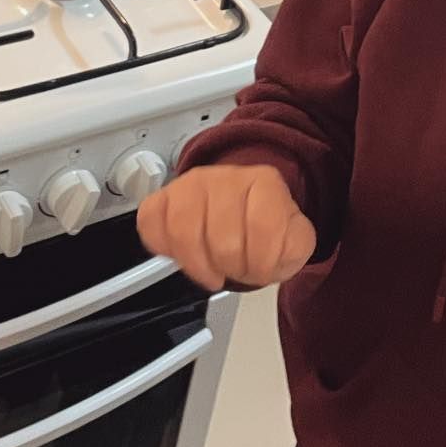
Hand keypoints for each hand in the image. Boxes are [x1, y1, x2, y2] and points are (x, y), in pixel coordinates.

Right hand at [136, 164, 316, 291]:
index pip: (263, 228)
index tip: (262, 270)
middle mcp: (226, 177)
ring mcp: (190, 184)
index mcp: (264, 183)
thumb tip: (279, 252)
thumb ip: (294, 247)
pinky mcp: (163, 196)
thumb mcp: (294, 240)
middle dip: (232, 267)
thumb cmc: (265, 228)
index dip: (262, 263)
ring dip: (200, 265)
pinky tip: (182, 255)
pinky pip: (151, 222)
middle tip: (237, 269)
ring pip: (183, 231)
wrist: (243, 206)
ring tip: (211, 270)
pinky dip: (164, 248)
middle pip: (222, 239)